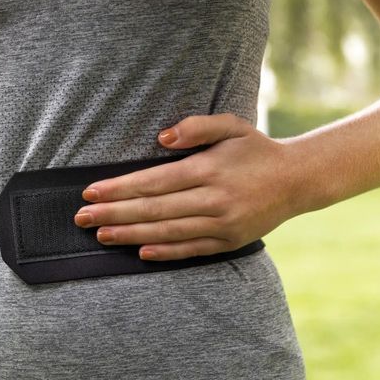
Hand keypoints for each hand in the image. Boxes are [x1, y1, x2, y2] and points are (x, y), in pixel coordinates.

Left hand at [73, 113, 303, 260]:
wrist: (298, 180)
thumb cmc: (255, 150)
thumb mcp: (231, 126)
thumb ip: (197, 127)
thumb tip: (162, 137)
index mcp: (209, 170)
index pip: (153, 182)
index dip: (119, 188)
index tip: (90, 192)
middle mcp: (214, 200)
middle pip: (153, 210)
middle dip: (114, 214)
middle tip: (81, 218)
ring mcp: (222, 225)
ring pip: (167, 233)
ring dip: (130, 235)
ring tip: (101, 235)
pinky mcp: (229, 243)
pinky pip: (190, 251)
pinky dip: (164, 253)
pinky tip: (139, 253)